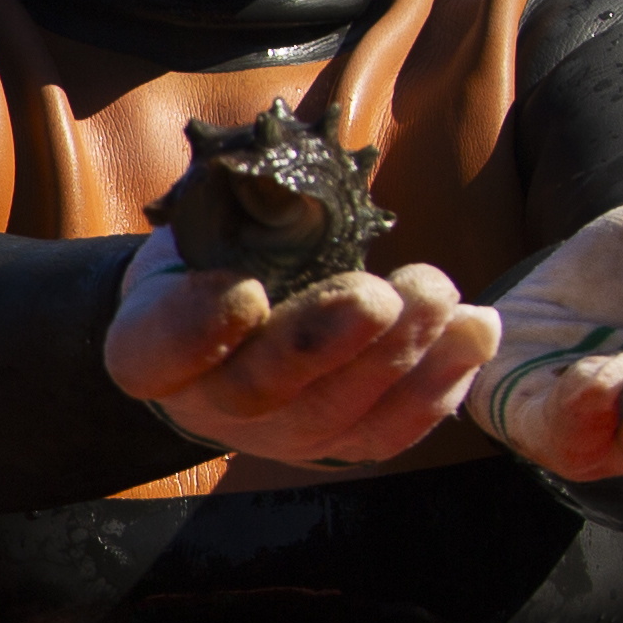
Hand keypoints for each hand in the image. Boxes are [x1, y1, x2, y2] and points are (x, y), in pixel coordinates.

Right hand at [105, 233, 498, 468]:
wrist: (231, 327)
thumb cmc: (213, 260)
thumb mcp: (196, 227)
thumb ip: (224, 214)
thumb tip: (286, 177)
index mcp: (149, 348)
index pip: (159, 351)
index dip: (200, 329)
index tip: (244, 289)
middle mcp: (207, 405)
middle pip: (261, 390)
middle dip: (326, 341)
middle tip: (376, 295)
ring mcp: (276, 435)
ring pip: (337, 414)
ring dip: (400, 356)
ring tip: (439, 295)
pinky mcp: (339, 445)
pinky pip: (390, 432)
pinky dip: (441, 386)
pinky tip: (474, 333)